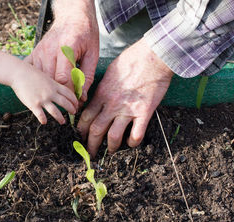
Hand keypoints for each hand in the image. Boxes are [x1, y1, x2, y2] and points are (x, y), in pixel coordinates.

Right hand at [10, 63, 78, 124]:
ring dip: (60, 118)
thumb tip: (56, 89)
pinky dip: (43, 120)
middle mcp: (50, 93)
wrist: (18, 73)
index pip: (68, 93)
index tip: (76, 104)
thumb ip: (51, 84)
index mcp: (54, 85)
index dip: (74, 100)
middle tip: (73, 112)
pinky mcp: (33, 104)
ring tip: (63, 122)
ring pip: (55, 111)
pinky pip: (41, 115)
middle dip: (71, 109)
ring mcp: (42, 99)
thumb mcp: (45, 76)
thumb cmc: (29, 73)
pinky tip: (44, 122)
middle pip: (65, 103)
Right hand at [25, 0, 98, 100]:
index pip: (64, 79)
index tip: (76, 102)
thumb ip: (87, 76)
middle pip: (51, 81)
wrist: (72, 16)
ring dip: (48, 90)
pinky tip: (46, 86)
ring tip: (59, 97)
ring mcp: (40, 51)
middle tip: (69, 105)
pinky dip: (39, 81)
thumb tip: (82, 97)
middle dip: (60, 95)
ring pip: (41, 78)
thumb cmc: (85, 34)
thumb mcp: (92, 54)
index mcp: (67, 48)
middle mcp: (50, 50)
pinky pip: (33, 71)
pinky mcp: (35, 52)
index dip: (69, 94)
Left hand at [77, 38, 173, 155]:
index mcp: (101, 94)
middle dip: (90, 145)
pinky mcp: (144, 113)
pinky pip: (136, 134)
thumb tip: (96, 99)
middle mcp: (112, 104)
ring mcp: (128, 110)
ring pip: (113, 136)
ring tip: (110, 151)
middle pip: (95, 130)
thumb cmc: (132, 59)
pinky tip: (131, 143)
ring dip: (110, 147)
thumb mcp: (109, 73)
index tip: (81, 136)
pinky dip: (133, 142)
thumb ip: (102, 88)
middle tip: (91, 152)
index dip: (81, 130)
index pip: (85, 117)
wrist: (153, 56)